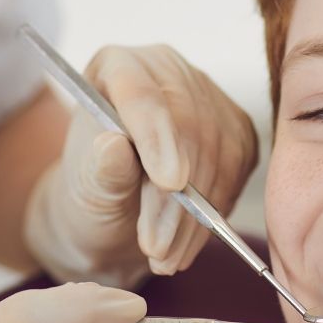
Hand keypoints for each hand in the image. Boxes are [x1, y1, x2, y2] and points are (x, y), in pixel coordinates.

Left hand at [23, 45, 257, 286]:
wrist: (117, 212)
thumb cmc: (93, 193)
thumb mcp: (85, 189)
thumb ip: (101, 170)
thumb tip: (113, 148)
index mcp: (119, 66)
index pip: (142, 93)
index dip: (157, 136)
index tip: (168, 183)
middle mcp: (168, 71)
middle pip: (188, 126)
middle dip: (177, 196)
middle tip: (157, 248)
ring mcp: (207, 97)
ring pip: (218, 152)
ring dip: (196, 216)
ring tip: (166, 256)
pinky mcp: (236, 129)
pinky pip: (238, 169)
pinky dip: (216, 213)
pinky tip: (189, 239)